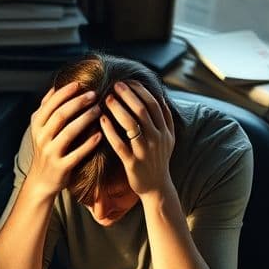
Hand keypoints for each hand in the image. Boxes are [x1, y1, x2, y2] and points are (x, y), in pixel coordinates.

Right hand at [26, 82, 101, 198]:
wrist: (41, 180)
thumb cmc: (46, 149)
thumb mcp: (40, 128)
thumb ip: (46, 108)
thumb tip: (56, 86)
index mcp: (37, 125)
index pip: (50, 104)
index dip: (65, 92)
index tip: (81, 84)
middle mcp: (42, 138)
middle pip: (61, 115)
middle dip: (78, 103)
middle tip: (95, 94)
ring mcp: (51, 153)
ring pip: (69, 132)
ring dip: (85, 119)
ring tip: (99, 110)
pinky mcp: (61, 167)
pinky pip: (77, 153)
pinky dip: (89, 143)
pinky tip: (100, 134)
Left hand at [100, 81, 174, 196]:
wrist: (156, 187)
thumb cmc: (157, 159)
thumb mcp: (167, 139)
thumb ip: (164, 118)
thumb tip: (159, 95)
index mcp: (165, 131)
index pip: (154, 104)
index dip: (141, 90)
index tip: (128, 81)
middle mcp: (157, 140)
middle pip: (142, 110)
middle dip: (128, 95)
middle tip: (115, 84)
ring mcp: (145, 152)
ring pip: (131, 125)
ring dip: (118, 108)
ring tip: (106, 98)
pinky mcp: (132, 164)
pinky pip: (119, 144)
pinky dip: (110, 130)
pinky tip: (101, 119)